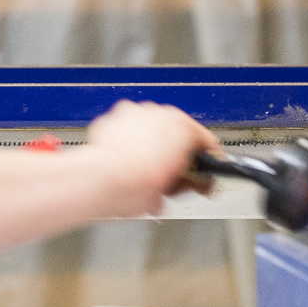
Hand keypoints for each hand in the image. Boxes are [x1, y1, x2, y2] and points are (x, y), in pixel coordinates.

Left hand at [81, 101, 220, 213]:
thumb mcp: (171, 193)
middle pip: (175, 132)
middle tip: (169, 176)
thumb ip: (178, 185)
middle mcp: (159, 113)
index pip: (204, 141)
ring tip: (143, 171)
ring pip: (148, 128)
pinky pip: (124, 130)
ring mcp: (134, 114)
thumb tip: (172, 190)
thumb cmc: (136, 184)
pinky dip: (125, 143)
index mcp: (182, 127)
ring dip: (149, 145)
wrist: (102, 180)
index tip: (200, 173)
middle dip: (173, 153)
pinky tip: (124, 162)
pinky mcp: (111, 120)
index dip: (205, 161)